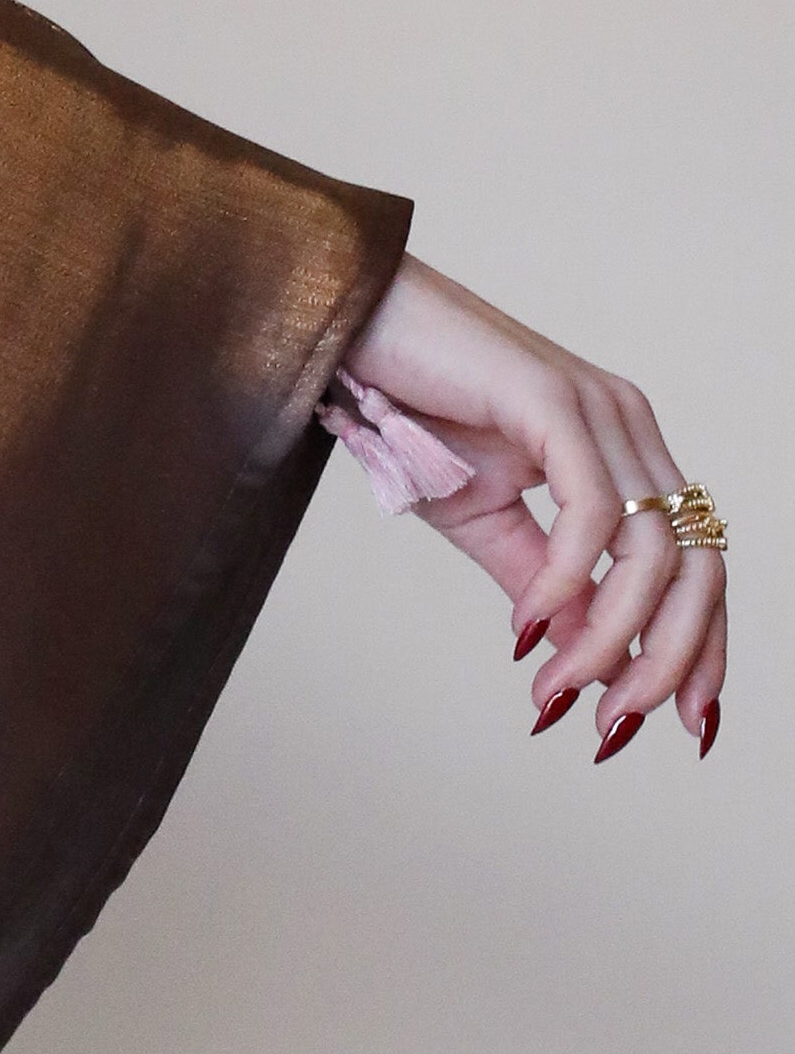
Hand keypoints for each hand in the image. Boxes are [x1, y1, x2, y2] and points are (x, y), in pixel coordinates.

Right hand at [344, 255, 727, 761]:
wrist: (350, 325)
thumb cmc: (407, 409)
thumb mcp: (481, 518)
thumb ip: (537, 580)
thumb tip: (574, 655)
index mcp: (625, 452)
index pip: (696, 564)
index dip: (702, 648)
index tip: (684, 725)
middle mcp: (631, 427)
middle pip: (699, 566)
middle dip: (671, 661)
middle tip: (616, 727)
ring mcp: (600, 410)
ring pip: (651, 550)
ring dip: (612, 640)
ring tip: (558, 693)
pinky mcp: (553, 398)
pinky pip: (588, 511)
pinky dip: (564, 582)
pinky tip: (522, 627)